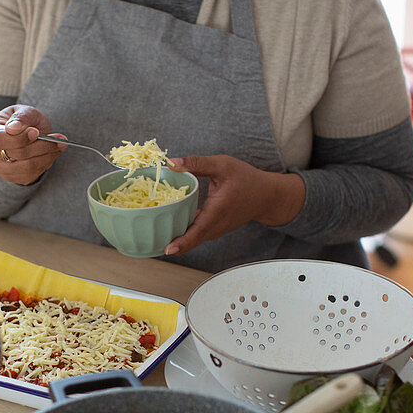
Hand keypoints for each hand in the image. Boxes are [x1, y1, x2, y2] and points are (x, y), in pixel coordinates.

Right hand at [0, 105, 65, 184]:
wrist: (24, 134)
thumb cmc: (23, 120)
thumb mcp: (24, 111)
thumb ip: (21, 117)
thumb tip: (13, 128)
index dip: (18, 138)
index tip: (36, 132)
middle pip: (16, 154)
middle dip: (40, 146)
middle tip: (59, 138)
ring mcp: (0, 167)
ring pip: (27, 167)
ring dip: (47, 156)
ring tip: (60, 144)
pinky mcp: (13, 177)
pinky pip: (32, 174)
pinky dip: (46, 163)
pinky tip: (53, 152)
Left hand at [162, 155, 304, 255]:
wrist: (265, 196)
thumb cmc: (247, 179)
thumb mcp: (223, 165)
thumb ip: (197, 163)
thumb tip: (172, 163)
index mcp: (217, 211)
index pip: (198, 232)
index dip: (182, 242)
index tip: (168, 250)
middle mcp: (215, 226)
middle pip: (190, 239)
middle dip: (169, 241)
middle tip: (146, 239)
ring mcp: (214, 230)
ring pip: (191, 238)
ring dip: (174, 237)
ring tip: (151, 232)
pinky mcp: (213, 230)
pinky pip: (195, 234)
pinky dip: (182, 231)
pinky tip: (166, 223)